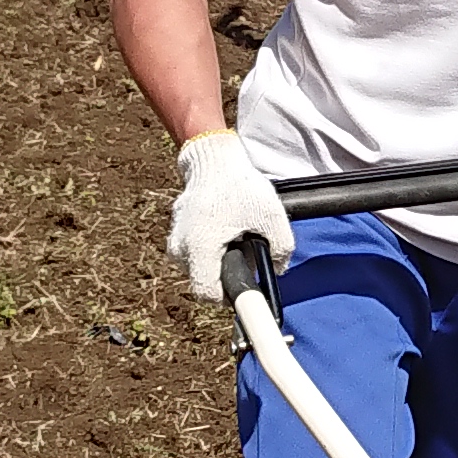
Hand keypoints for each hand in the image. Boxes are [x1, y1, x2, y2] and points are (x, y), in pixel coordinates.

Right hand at [167, 131, 293, 300]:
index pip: (207, 295)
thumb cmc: (239, 186)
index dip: (229, 297)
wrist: (213, 159)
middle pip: (204, 283)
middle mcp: (181, 248)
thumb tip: (278, 270)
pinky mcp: (176, 233)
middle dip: (227, 275)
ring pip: (199, 270)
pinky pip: (193, 255)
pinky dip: (210, 250)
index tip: (245, 287)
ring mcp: (175, 240)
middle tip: (246, 254)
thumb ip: (281, 249)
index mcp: (200, 247)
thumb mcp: (271, 216)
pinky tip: (224, 231)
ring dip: (218, 263)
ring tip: (235, 238)